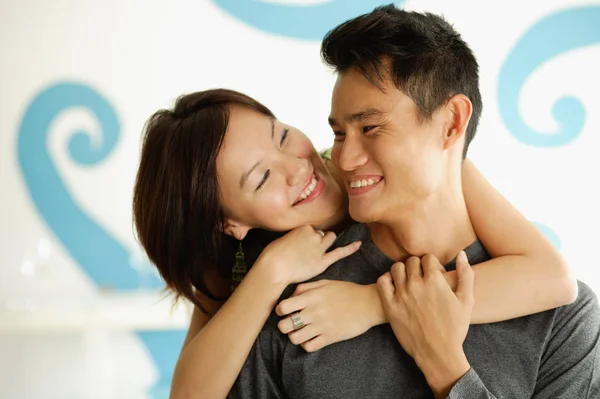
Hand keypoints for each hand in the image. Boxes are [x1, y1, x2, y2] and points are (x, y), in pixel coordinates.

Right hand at [255, 225, 361, 285]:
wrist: (274, 268)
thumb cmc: (272, 255)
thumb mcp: (281, 239)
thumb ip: (293, 237)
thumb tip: (295, 240)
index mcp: (303, 227)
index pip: (310, 229)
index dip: (307, 236)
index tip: (302, 242)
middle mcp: (314, 235)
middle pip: (321, 233)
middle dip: (319, 238)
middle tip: (310, 248)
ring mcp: (319, 248)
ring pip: (330, 238)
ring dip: (327, 242)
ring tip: (321, 249)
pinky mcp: (323, 261)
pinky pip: (340, 252)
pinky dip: (350, 248)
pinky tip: (358, 244)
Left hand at [275, 280, 381, 351]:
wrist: (369, 303)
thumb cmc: (346, 291)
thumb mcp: (326, 282)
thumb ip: (306, 287)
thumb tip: (291, 295)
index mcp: (311, 297)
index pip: (283, 307)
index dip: (279, 310)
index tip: (283, 310)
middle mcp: (314, 312)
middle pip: (285, 326)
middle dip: (283, 325)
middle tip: (289, 323)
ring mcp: (321, 326)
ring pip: (295, 339)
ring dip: (294, 336)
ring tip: (300, 331)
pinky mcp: (330, 337)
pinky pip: (309, 347)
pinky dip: (307, 344)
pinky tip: (311, 338)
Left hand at [377, 252, 473, 396]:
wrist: (438, 353)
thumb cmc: (455, 328)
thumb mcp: (466, 301)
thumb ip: (466, 275)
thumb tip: (461, 254)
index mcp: (435, 281)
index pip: (427, 257)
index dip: (432, 264)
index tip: (434, 275)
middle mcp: (416, 285)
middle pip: (411, 261)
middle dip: (418, 267)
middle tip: (421, 278)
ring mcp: (401, 295)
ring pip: (396, 268)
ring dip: (402, 271)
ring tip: (408, 281)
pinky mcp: (390, 306)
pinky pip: (382, 282)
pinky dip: (387, 280)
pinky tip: (395, 287)